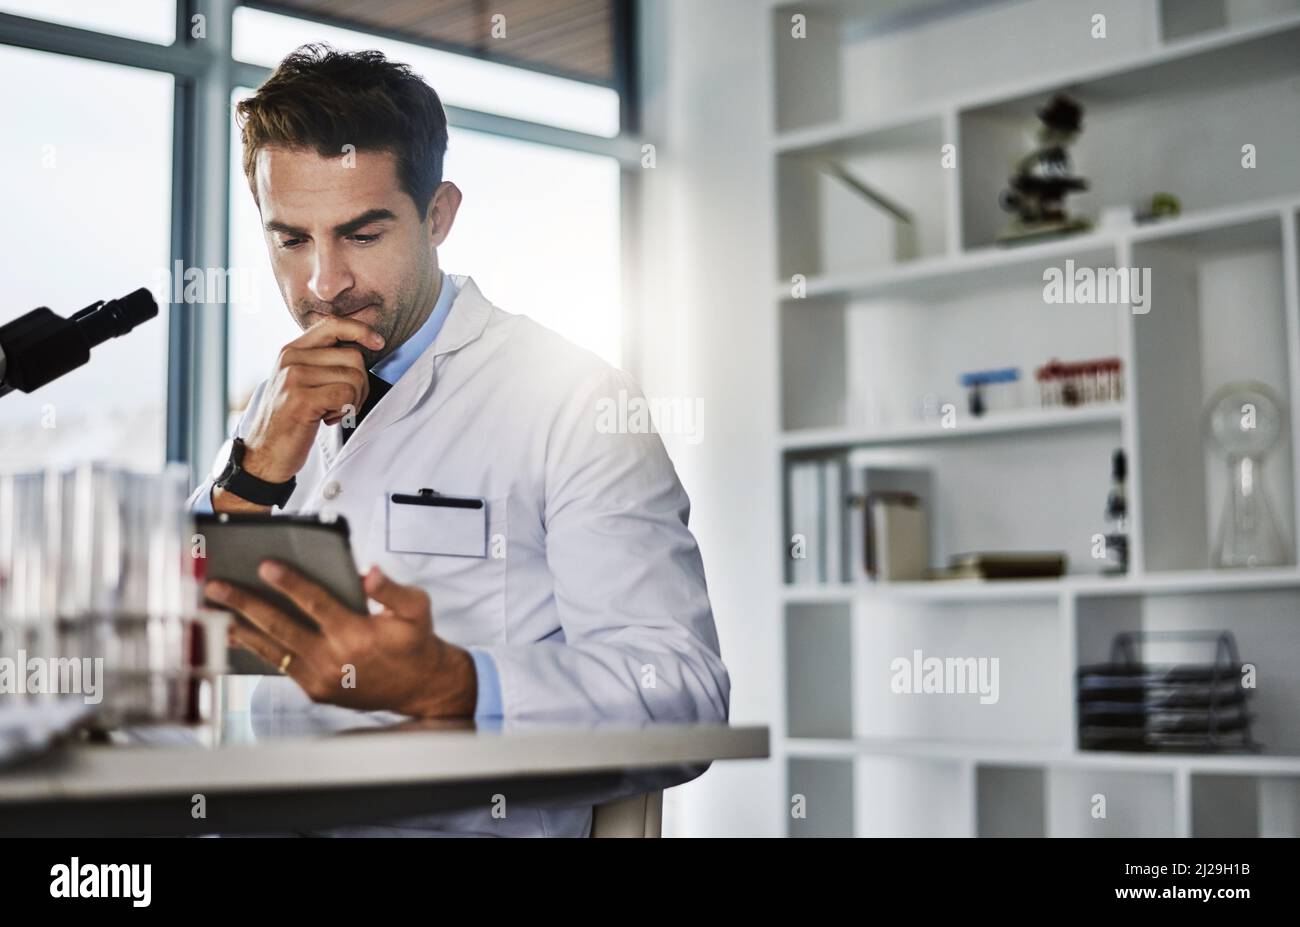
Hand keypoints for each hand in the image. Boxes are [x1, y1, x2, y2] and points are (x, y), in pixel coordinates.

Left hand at [204, 562, 476, 717]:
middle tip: (217, 586)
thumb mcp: (417, 608)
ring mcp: (321, 678)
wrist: (420, 687)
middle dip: (245, 603)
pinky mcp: (314, 690)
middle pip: (281, 626)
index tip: (265, 565)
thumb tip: (369, 573)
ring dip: (240, 628)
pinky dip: (257, 649)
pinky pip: (281, 665)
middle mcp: (334, 658)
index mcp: (357, 634)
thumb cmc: (415, 642)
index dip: (290, 583)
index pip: (316, 602)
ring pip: (273, 649)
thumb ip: (391, 589)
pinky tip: (237, 633)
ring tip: (212, 611)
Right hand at [218, 318, 384, 509]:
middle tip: (345, 403)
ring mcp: (294, 378)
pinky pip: (346, 395)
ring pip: (354, 377)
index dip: (360, 330)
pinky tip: (327, 419)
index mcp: (291, 351)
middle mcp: (290, 359)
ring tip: (333, 412)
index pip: (332, 324)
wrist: (263, 454)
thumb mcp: (299, 382)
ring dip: (354, 400)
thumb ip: (321, 362)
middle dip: (361, 383)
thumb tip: (361, 345)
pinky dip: (345, 410)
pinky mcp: (301, 399)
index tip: (378, 342)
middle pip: (353, 356)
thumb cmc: (289, 420)